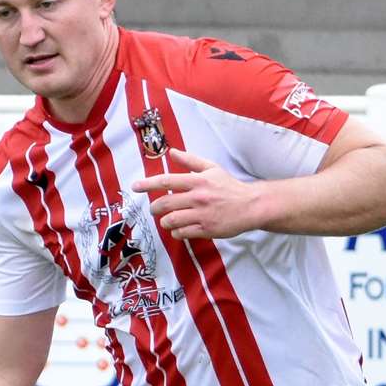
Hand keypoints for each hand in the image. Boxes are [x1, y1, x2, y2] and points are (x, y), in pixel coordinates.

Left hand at [132, 147, 262, 239]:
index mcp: (197, 181)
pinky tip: (179, 229)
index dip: (148, 184)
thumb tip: (172, 152)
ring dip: (165, 222)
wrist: (250, 206)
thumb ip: (190, 161)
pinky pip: (183, 233)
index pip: (167, 181)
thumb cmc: (229, 186)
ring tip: (167, 220)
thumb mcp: (211, 168)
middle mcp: (198, 197)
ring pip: (172, 220)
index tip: (135, 187)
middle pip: (165, 203)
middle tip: (154, 209)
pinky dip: (176, 232)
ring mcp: (202, 215)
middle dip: (155, 208)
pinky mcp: (206, 229)